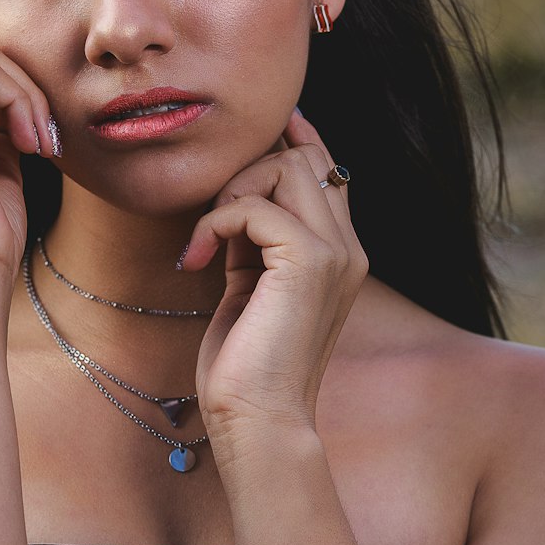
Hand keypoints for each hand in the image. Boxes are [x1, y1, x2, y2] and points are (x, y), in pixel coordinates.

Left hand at [181, 109, 368, 437]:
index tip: (268, 124)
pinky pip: (254, 207)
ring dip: (230, 194)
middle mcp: (349, 248)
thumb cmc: (245, 365)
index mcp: (341, 254)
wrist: (257, 420)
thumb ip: (255, 239)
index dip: (296, 140)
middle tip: (211, 223)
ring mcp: (336, 254)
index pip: (328, 171)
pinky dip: (215, 224)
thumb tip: (236, 194)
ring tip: (205, 242)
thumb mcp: (250, 285)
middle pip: (304, 158)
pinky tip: (195, 260)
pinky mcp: (310, 262)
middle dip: (245, 172)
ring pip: (285, 168)